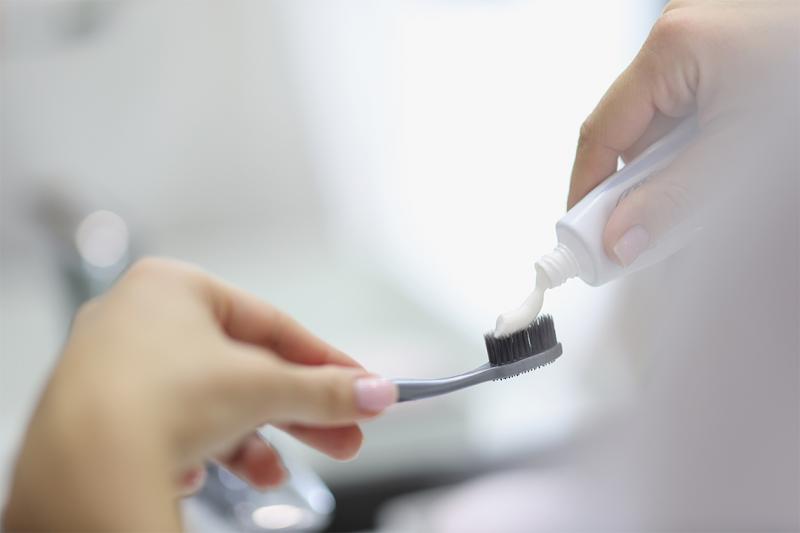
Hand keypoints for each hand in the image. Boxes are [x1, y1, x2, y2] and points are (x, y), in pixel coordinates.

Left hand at [3, 258, 396, 530]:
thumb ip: (324, 390)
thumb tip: (375, 393)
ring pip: (206, 402)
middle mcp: (137, 319)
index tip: (360, 387)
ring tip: (272, 475)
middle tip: (343, 437)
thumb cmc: (158, 399)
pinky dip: (194, 450)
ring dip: (248, 440)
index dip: (325, 360)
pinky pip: (166, 428)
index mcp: (173, 286)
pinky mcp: (99, 414)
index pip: (271, 323)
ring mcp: (113, 368)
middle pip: (243, 368)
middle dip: (296, 410)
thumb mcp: (263, 389)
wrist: (83, 468)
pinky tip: (196, 472)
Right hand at [568, 0, 797, 265]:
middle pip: (634, 133)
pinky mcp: (735, 61)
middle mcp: (685, 38)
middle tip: (647, 237)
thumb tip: (621, 238)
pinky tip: (724, 176)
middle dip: (640, 189)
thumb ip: (674, 201)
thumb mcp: (741, 154)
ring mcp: (711, 47)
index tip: (583, 237)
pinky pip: (697, 117)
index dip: (587, 190)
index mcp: (673, 46)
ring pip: (668, 129)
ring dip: (678, 174)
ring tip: (705, 203)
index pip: (602, 132)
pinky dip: (704, 154)